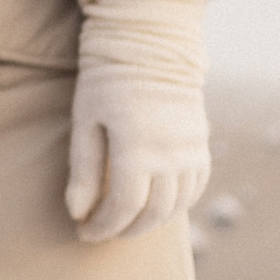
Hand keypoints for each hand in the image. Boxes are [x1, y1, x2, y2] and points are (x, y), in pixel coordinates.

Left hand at [65, 0, 210, 244]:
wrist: (149, 47)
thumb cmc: (106, 83)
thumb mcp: (85, 123)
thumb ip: (83, 171)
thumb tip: (78, 213)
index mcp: (136, 148)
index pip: (123, 207)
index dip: (103, 226)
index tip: (84, 232)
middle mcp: (170, 154)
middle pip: (152, 213)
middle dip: (124, 230)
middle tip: (102, 232)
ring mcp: (190, 150)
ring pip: (177, 206)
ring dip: (150, 222)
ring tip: (125, 223)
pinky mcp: (201, 144)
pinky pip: (195, 187)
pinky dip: (176, 204)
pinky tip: (155, 206)